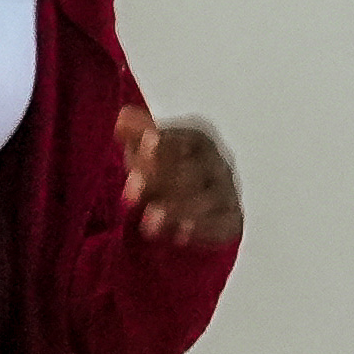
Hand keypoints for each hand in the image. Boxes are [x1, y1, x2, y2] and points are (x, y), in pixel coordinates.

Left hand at [113, 105, 242, 246]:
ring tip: (148, 219)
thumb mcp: (145, 146)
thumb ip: (135, 132)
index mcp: (197, 138)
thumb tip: (122, 118)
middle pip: (193, 170)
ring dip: (176, 209)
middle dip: (160, 180)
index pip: (182, 139)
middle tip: (130, 192)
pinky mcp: (230, 218)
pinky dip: (201, 229)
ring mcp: (226, 191)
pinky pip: (221, 223)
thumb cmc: (163, 166)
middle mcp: (216, 163)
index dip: (162, 145)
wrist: (186, 201)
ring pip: (207, 199)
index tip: (143, 147)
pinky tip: (180, 234)